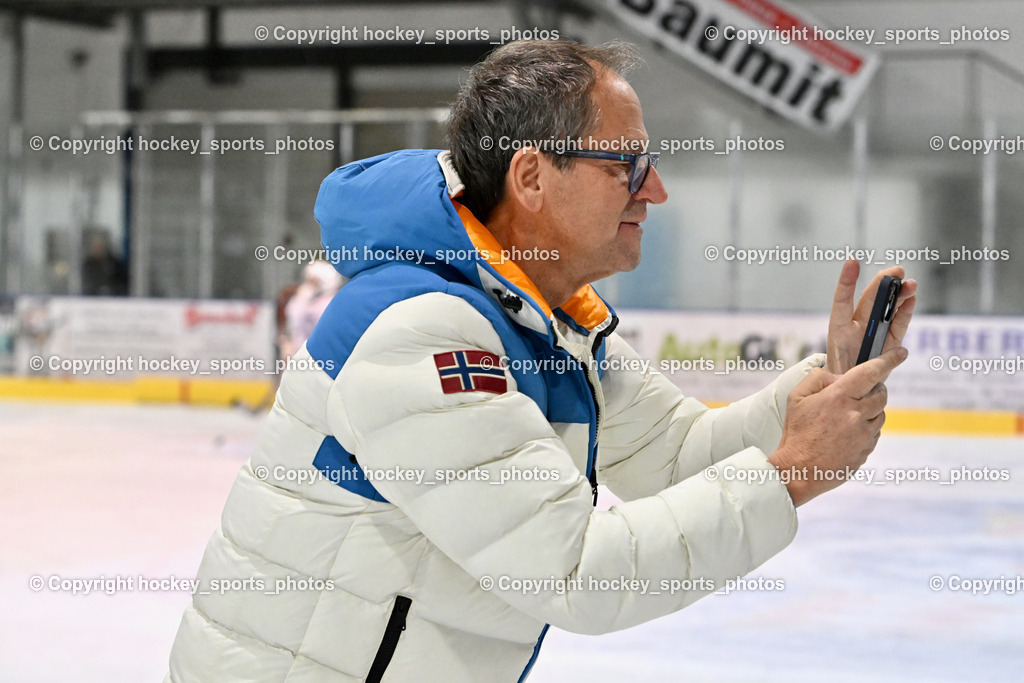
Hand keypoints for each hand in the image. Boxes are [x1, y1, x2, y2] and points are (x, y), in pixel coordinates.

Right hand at [769, 345, 908, 506]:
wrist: (798, 471)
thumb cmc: (796, 433)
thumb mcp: (796, 397)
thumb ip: (818, 378)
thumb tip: (839, 377)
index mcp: (839, 397)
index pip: (871, 372)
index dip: (889, 360)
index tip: (901, 353)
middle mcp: (856, 415)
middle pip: (881, 394)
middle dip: (874, 389)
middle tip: (858, 393)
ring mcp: (864, 435)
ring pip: (880, 415)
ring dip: (869, 411)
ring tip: (846, 418)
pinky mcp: (867, 451)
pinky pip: (874, 434)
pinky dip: (865, 430)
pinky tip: (845, 435)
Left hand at [826, 259, 917, 374]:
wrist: (851, 392)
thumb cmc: (840, 379)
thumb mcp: (842, 373)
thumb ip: (858, 365)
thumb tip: (883, 356)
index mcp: (839, 331)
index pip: (842, 301)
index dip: (846, 282)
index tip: (852, 261)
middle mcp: (857, 327)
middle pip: (870, 300)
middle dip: (883, 284)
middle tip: (897, 271)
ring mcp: (874, 332)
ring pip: (887, 310)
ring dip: (899, 296)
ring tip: (910, 284)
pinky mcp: (890, 341)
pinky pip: (898, 323)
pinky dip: (905, 311)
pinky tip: (911, 299)